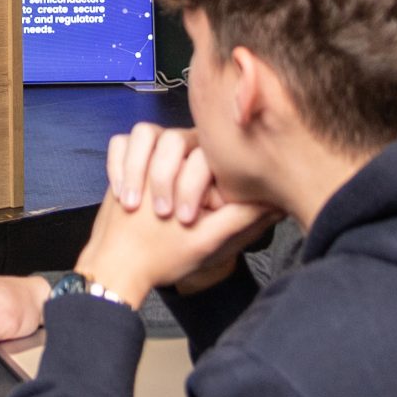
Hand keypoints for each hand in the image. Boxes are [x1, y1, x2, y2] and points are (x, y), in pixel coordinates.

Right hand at [82, 125, 277, 301]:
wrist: (121, 263)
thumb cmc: (166, 255)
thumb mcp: (208, 240)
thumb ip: (240, 219)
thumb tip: (277, 202)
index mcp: (205, 172)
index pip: (204, 156)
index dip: (191, 186)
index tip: (185, 219)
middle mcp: (182, 155)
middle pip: (173, 140)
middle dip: (163, 179)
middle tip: (162, 215)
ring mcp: (151, 153)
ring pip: (145, 132)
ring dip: (137, 168)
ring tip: (135, 203)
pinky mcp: (126, 157)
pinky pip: (120, 141)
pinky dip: (119, 165)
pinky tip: (123, 193)